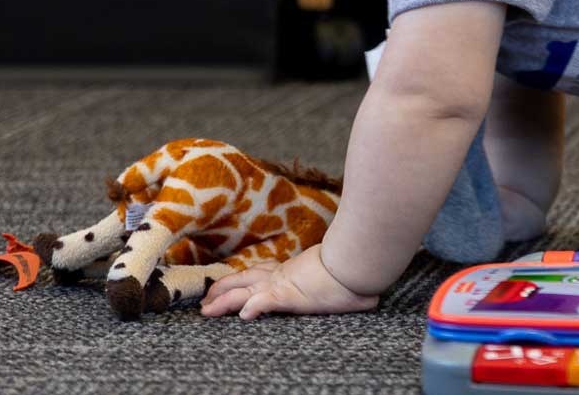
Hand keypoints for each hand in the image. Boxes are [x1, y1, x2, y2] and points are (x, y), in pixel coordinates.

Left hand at [200, 245, 378, 318]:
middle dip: (222, 289)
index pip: (262, 272)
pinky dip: (251, 308)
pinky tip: (242, 316)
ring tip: (207, 311)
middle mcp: (282, 275)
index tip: (230, 284)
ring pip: (243, 291)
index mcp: (292, 271)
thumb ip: (352, 290)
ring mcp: (283, 284)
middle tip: (205, 299)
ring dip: (223, 301)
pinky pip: (263, 302)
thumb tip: (373, 297)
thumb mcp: (346, 282)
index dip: (244, 279)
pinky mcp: (288, 295)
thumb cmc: (355, 271)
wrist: (357, 263)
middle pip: (244, 279)